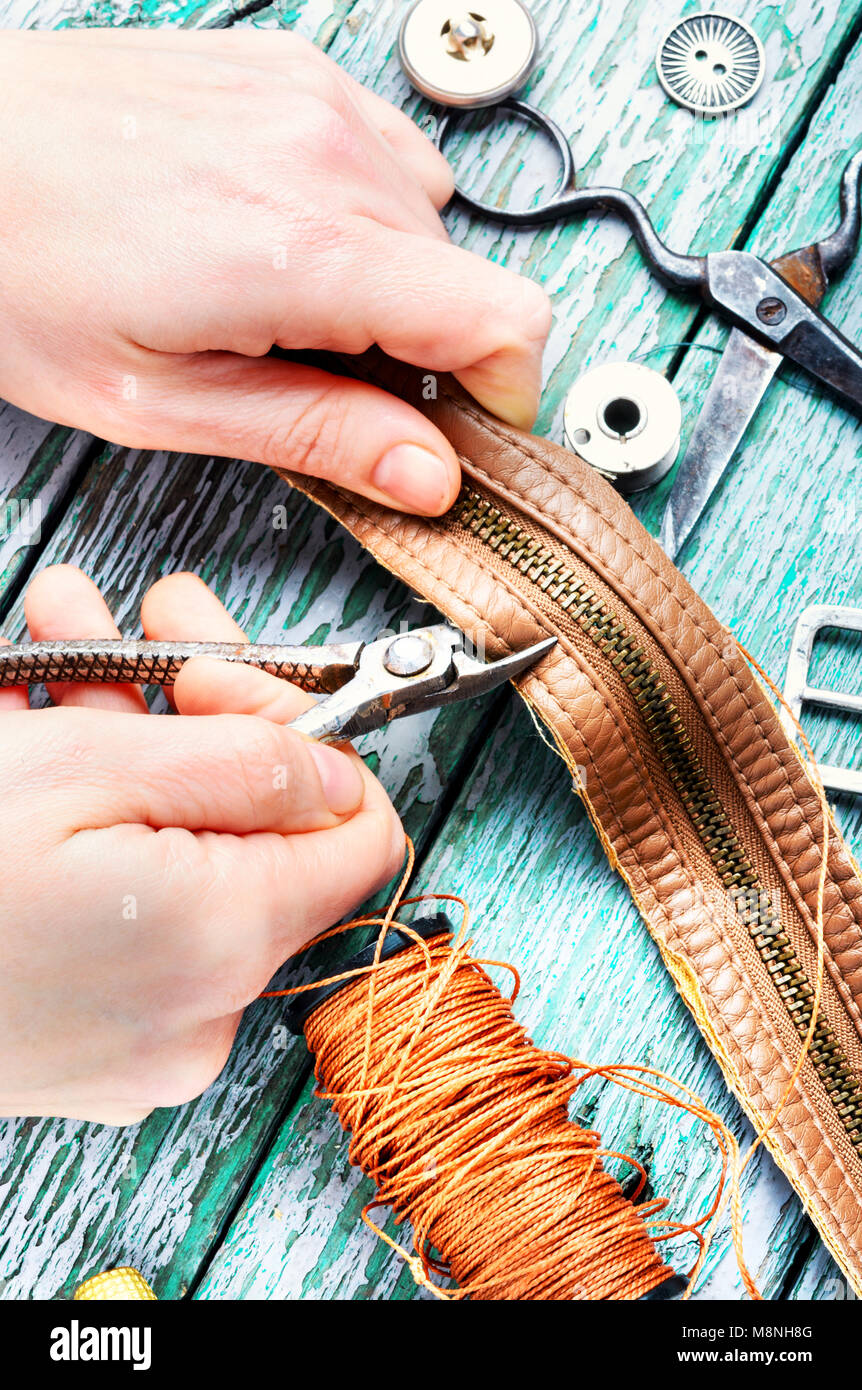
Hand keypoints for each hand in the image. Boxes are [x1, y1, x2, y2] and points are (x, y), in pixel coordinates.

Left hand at [0, 28, 550, 514]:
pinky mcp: (292, 72)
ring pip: (429, 223)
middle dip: (422, 353)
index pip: (505, 321)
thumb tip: (428, 473)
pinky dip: (356, 217)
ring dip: (386, 284)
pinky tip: (273, 238)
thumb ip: (314, 436)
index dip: (505, 396)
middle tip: (324, 382)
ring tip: (281, 306)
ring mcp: (313, 98)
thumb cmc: (22, 270)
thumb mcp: (164, 401)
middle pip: (466, 282)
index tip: (465, 433)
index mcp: (307, 249)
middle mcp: (329, 152)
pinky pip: (383, 161)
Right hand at [0, 565, 404, 1124]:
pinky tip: (35, 726)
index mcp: (225, 941)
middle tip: (149, 626)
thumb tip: (335, 768)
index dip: (314, 736)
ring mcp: (140, 1035)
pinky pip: (131, 907)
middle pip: (260, 833)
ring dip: (133, 739)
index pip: (358, 833)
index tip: (234, 680)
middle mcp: (200, 1009)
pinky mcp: (87, 1038)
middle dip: (205, 709)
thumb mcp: (87, 769)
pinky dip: (99, 819)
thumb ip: (243, 762)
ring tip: (64, 641)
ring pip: (184, 857)